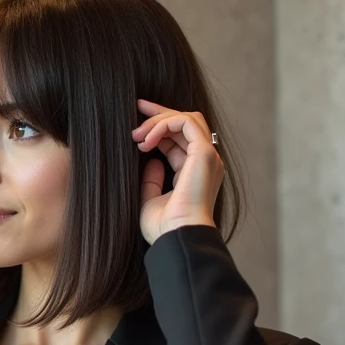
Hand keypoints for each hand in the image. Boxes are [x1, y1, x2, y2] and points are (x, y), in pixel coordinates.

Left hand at [132, 99, 223, 243]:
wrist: (177, 237)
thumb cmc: (164, 227)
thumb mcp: (151, 199)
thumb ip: (151, 180)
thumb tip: (150, 161)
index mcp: (194, 172)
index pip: (179, 140)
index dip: (158, 128)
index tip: (136, 127)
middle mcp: (205, 161)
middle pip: (186, 123)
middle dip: (160, 113)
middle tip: (137, 107)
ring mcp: (208, 156)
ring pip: (186, 118)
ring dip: (158, 121)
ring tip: (136, 135)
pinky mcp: (204, 153)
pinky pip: (185, 123)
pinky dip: (163, 125)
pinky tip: (146, 140)